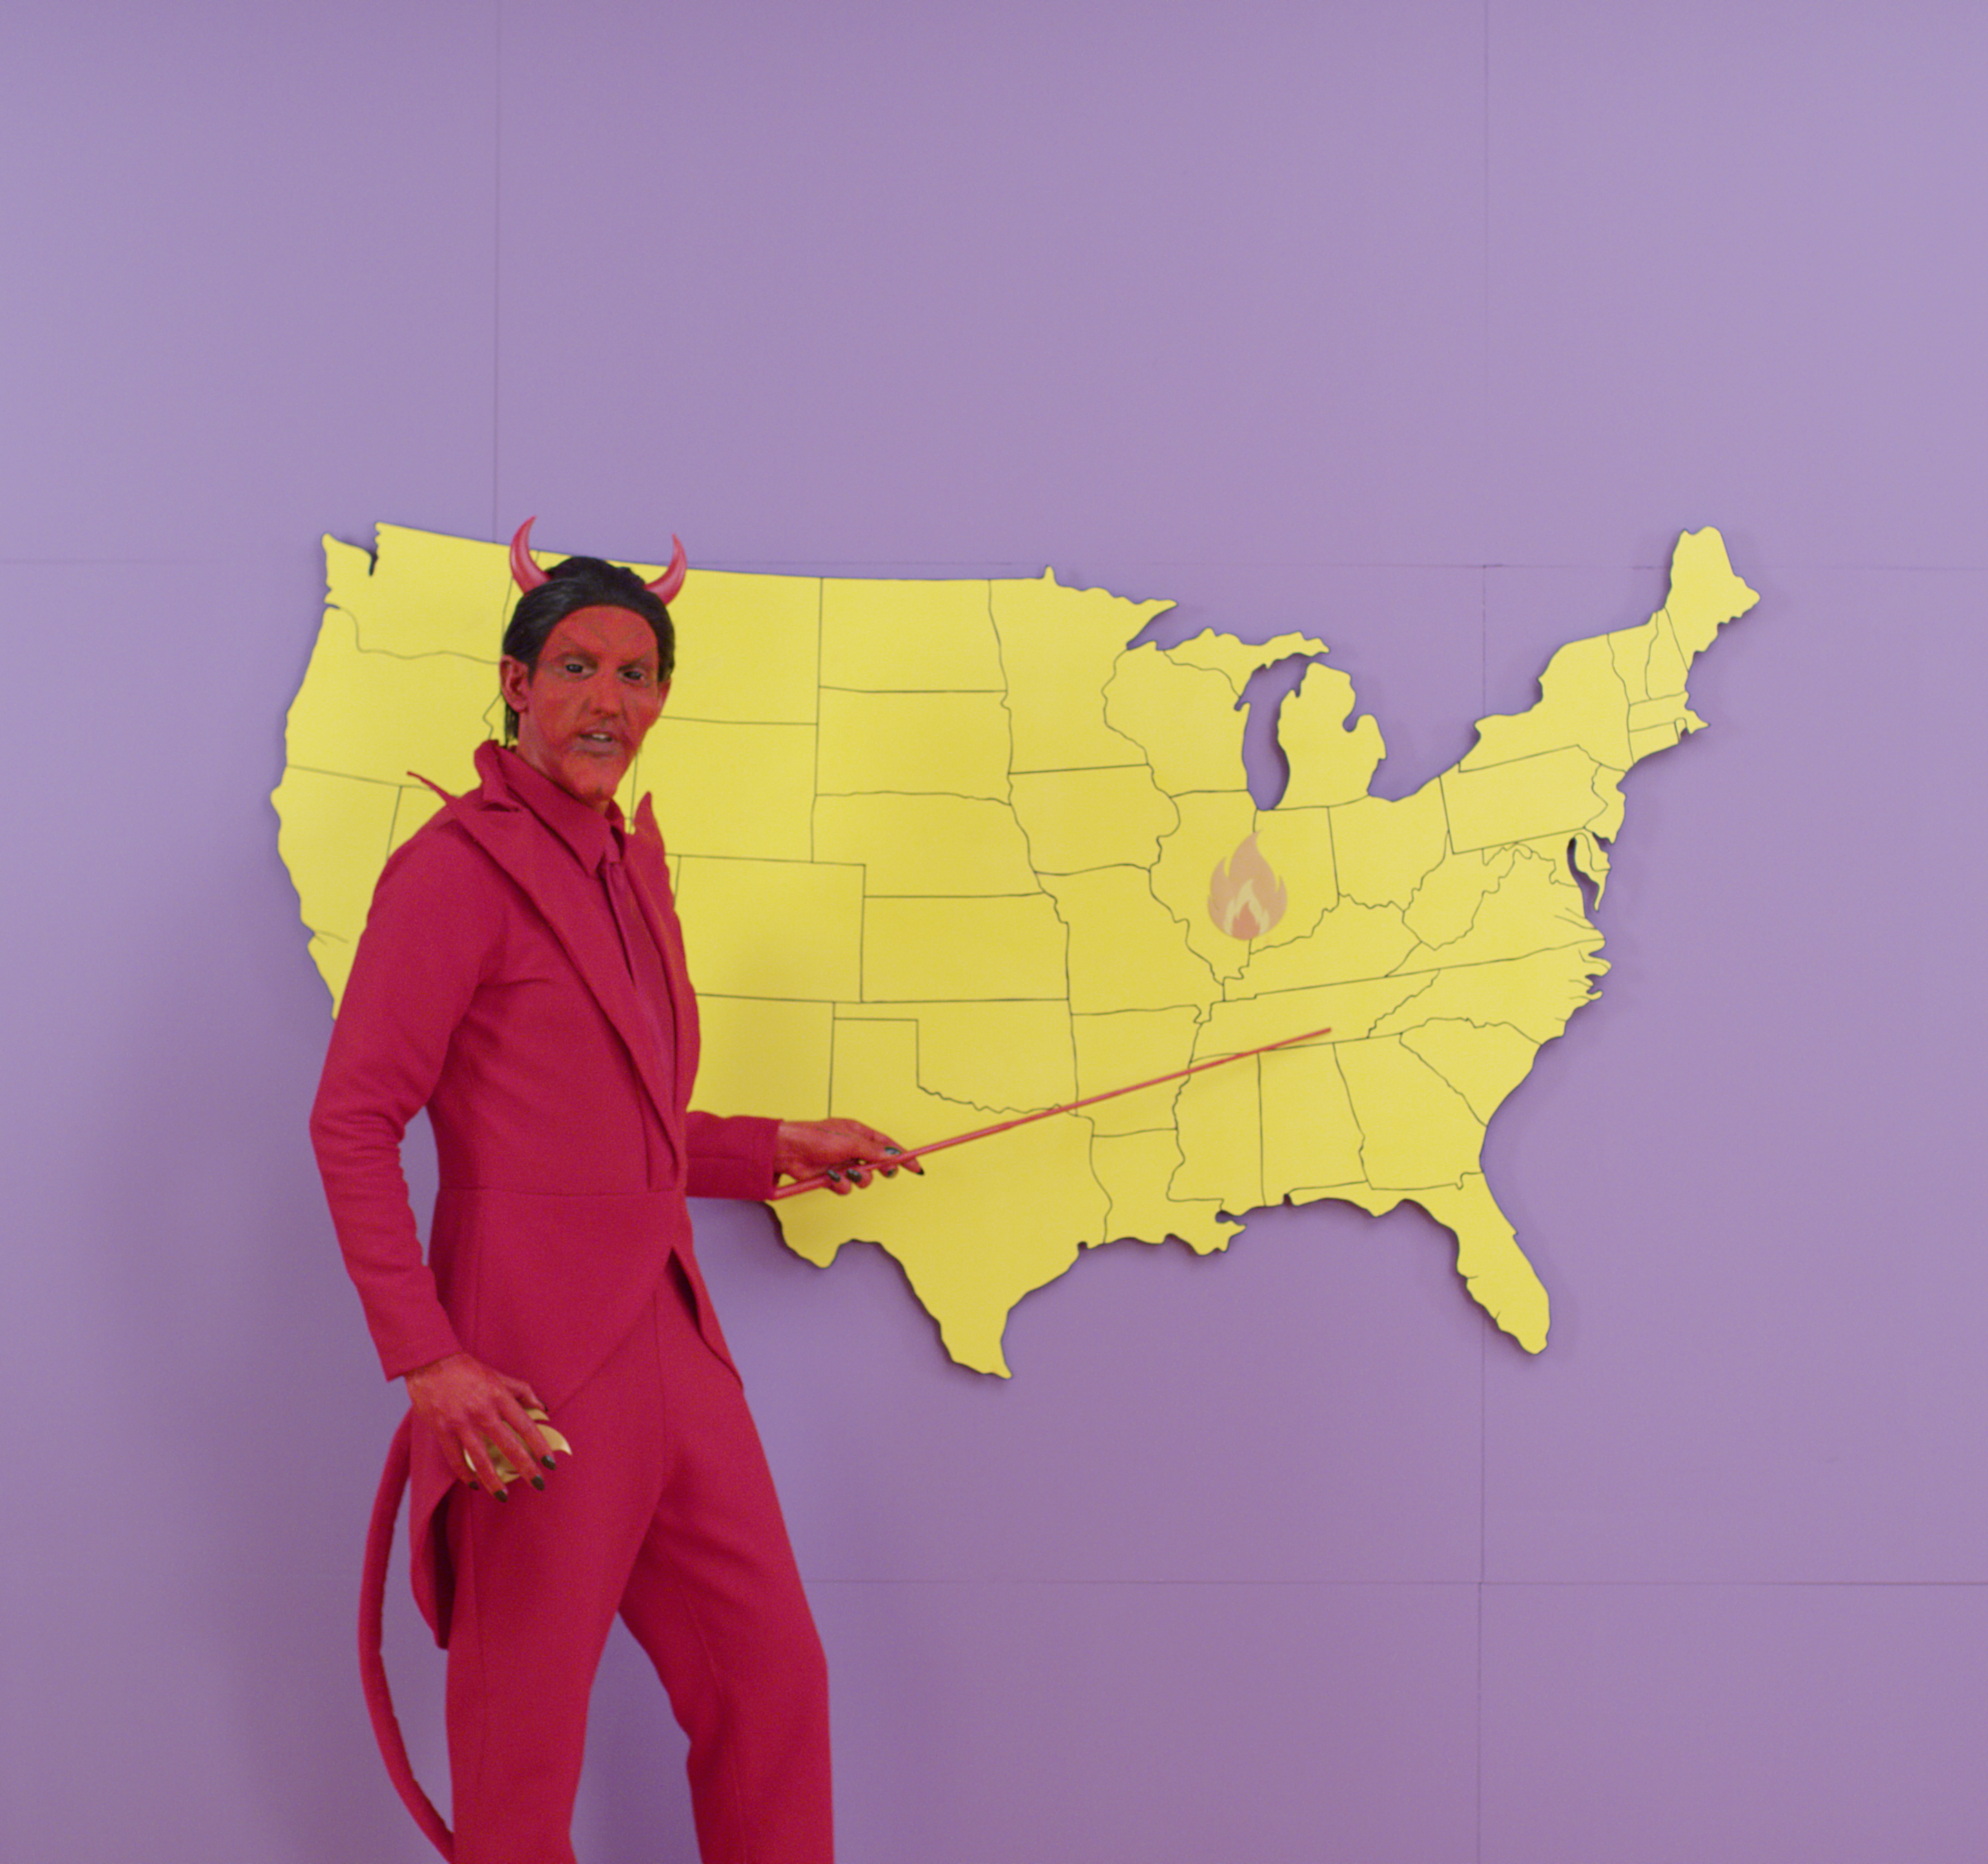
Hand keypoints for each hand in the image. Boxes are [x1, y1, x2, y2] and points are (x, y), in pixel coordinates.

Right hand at [404, 1351, 556, 1496]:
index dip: (540, 1446)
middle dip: (524, 1467)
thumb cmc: (467, 1369)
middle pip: (508, 1445)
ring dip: (493, 1479)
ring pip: (480, 1458)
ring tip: (503, 1495)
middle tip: (537, 1483)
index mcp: (499, 1396)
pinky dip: (464, 1473)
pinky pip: (455, 1458)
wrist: (431, 1363)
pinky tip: (474, 1484)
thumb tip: (542, 1408)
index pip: (525, 1426)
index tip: (550, 1462)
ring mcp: (460, 1422)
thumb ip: (522, 1391)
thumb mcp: (498, 1375)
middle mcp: (482, 1411)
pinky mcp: (441, 1430)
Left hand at [774, 1118, 922, 1194]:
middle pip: (877, 1163)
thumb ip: (873, 1151)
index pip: (886, 1145)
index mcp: (858, 1133)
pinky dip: (841, 1185)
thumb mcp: (849, 1142)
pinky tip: (831, 1178)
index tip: (915, 1167)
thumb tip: (893, 1156)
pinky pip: (846, 1187)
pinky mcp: (831, 1177)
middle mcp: (852, 1148)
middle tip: (884, 1172)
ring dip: (858, 1179)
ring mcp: (842, 1163)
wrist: (788, 1151)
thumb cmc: (816, 1137)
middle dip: (880, 1170)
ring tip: (847, 1173)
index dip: (901, 1155)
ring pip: (863, 1178)